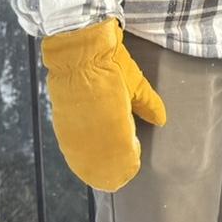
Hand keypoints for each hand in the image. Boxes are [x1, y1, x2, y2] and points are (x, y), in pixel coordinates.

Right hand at [40, 18, 166, 191]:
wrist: (77, 50)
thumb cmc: (110, 64)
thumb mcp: (135, 82)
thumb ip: (148, 104)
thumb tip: (161, 119)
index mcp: (116, 126)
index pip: (125, 159)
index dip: (131, 163)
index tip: (135, 157)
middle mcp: (94, 136)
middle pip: (105, 169)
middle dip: (115, 170)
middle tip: (124, 169)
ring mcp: (75, 134)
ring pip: (86, 165)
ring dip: (97, 169)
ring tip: (106, 169)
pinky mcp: (61, 127)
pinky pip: (72, 152)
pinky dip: (81, 158)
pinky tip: (86, 158)